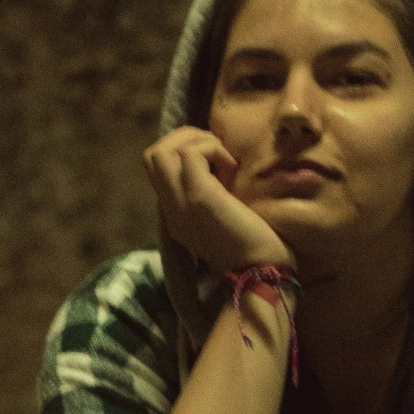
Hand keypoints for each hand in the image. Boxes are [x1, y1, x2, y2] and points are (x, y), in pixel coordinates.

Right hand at [143, 127, 294, 278]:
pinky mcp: (199, 197)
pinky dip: (212, 149)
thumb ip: (213, 195)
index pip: (157, 170)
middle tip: (215, 150)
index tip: (214, 160)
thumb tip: (222, 163)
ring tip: (223, 159)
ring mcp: (180, 204)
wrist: (262, 275)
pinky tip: (233, 169)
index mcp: (175, 216)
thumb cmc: (255, 248)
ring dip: (195, 142)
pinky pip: (190, 154)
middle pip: (151, 156)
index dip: (182, 151)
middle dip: (183, 138)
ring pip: (160, 151)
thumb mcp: (224, 217)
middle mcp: (171, 210)